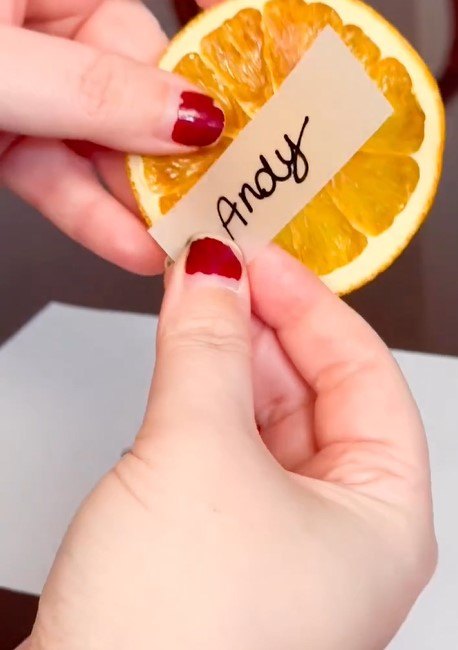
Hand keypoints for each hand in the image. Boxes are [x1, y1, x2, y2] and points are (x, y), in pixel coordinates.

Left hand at [0, 0, 222, 274]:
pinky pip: (56, 178)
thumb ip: (93, 90)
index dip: (191, 91)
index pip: (145, 37)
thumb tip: (188, 118)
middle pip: (129, 102)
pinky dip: (91, 217)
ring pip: (95, 150)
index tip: (232, 136)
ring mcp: (25, 91)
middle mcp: (40, 34)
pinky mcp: (4, 141)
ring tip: (176, 239)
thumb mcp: (0, 67)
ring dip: (134, 205)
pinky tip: (133, 247)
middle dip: (165, 162)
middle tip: (209, 202)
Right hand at [23, 241, 434, 649]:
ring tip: (197, 301)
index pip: (365, 374)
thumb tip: (212, 274)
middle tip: (220, 271)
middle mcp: (341, 533)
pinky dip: (205, 397)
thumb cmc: (174, 636)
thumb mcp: (200, 455)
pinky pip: (228, 448)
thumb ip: (209, 349)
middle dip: (266, 325)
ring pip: (267, 418)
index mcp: (382, 519)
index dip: (312, 305)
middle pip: (316, 392)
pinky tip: (184, 361)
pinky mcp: (222, 545)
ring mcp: (281, 540)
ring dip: (231, 356)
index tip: (261, 256)